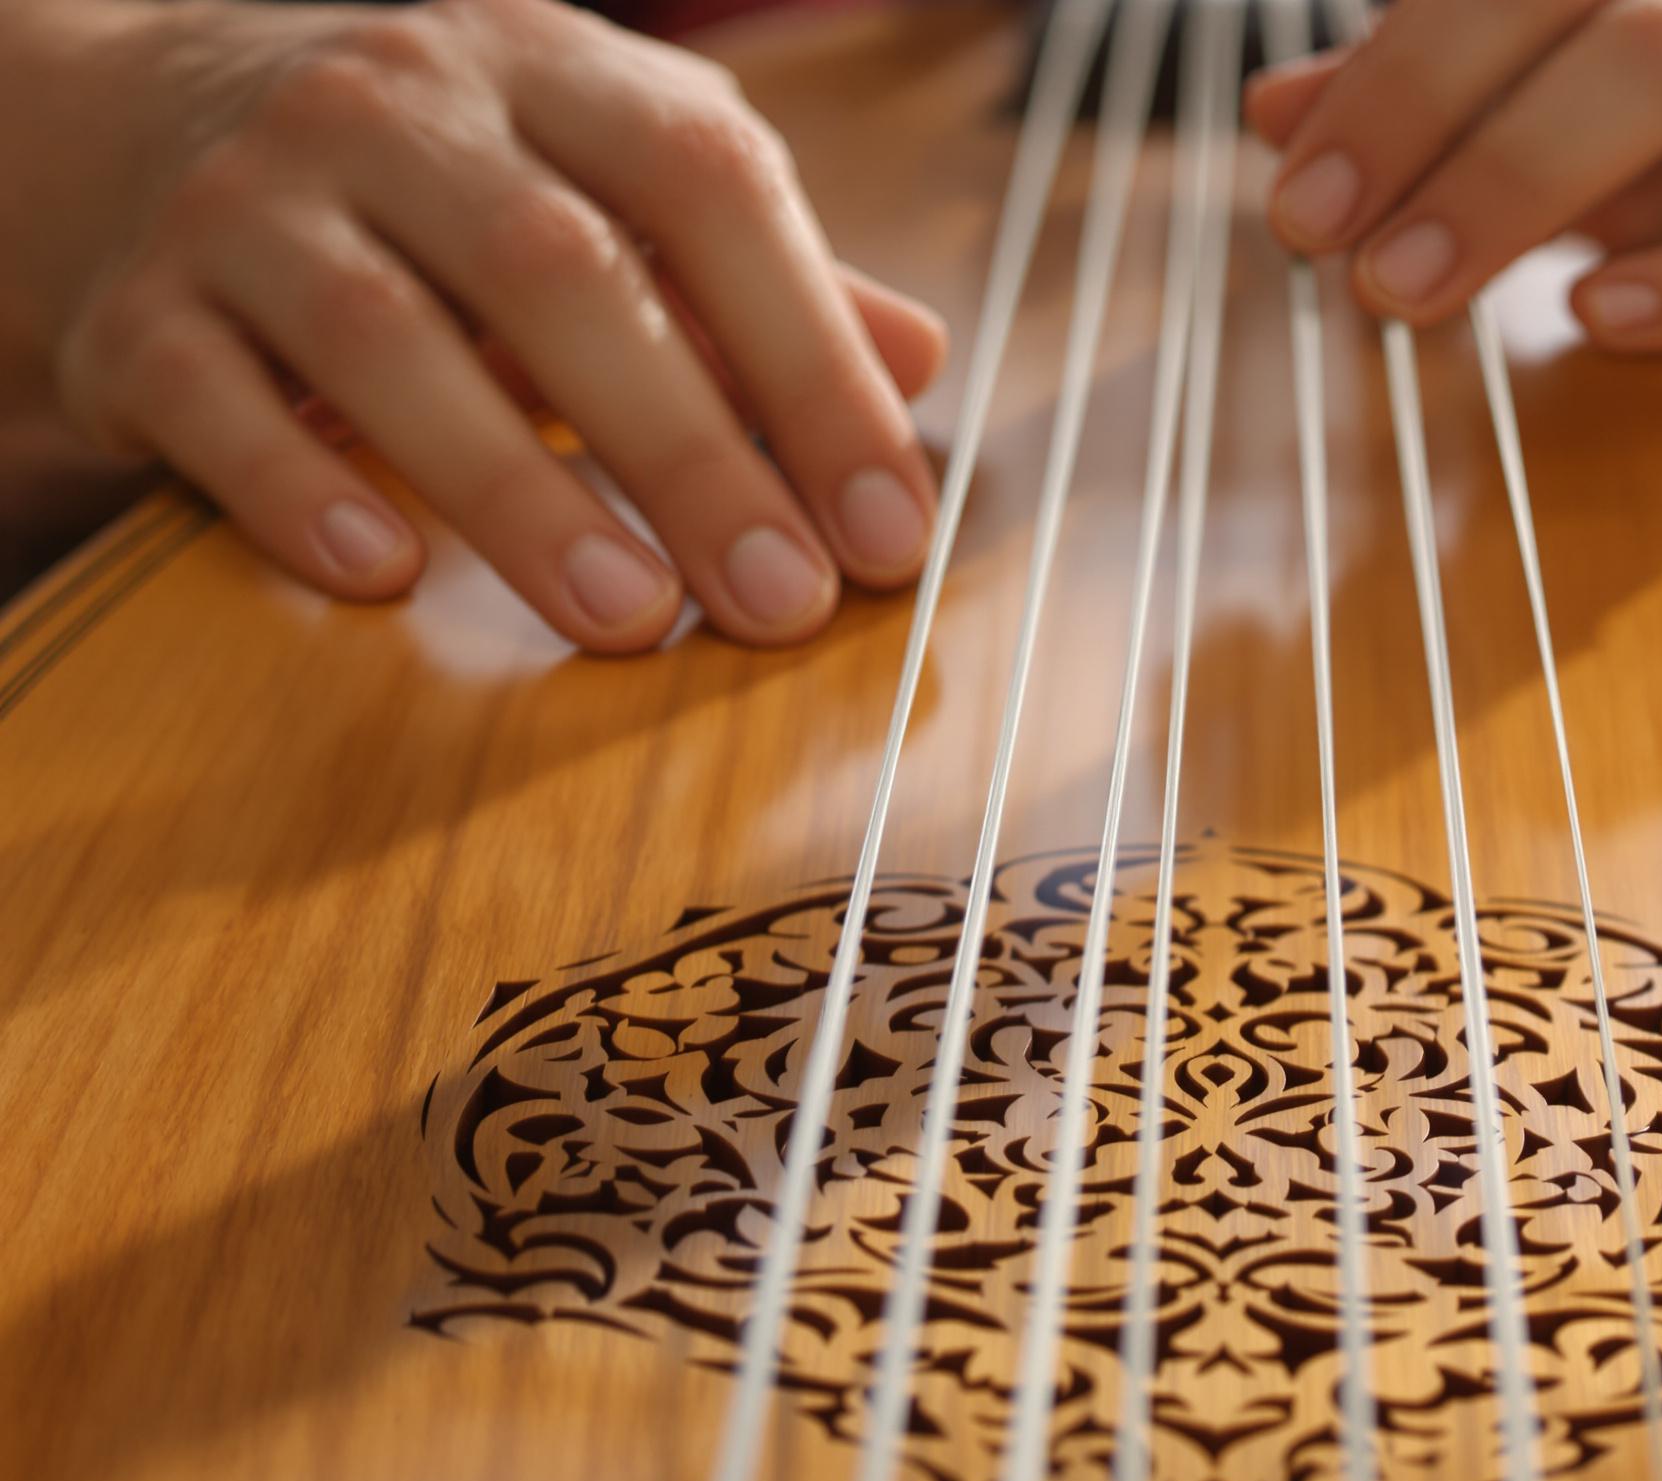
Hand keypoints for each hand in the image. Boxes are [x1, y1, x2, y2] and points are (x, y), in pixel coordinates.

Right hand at [2, 0, 944, 650]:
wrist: (137, 132)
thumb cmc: (441, 191)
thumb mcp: (603, 189)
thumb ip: (754, 281)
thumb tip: (921, 361)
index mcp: (550, 71)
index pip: (709, 184)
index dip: (813, 360)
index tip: (889, 530)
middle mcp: (397, 109)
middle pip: (559, 272)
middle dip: (689, 452)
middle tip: (781, 604)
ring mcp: (249, 199)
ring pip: (383, 337)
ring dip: (519, 492)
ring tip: (629, 621)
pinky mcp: (134, 308)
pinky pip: (209, 395)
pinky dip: (296, 488)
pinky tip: (385, 578)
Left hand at [1248, 0, 1661, 350]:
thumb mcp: (1542, 74)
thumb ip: (1418, 86)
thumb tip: (1276, 116)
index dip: (1399, 84)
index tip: (1303, 194)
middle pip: (1624, 31)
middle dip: (1466, 147)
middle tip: (1355, 263)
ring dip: (1545, 200)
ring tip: (1421, 289)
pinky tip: (1599, 316)